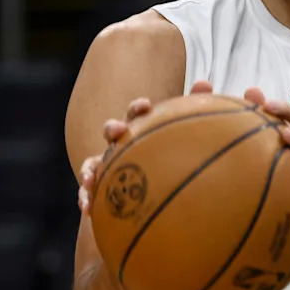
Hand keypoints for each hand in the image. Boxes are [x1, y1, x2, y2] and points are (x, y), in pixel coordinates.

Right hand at [77, 82, 214, 212]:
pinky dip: (84, 198)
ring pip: (93, 163)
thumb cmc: (167, 158)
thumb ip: (195, 109)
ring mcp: (108, 166)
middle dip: (112, 129)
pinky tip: (86, 207)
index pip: (137, 114)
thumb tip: (204, 83)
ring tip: (90, 177)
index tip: (146, 106)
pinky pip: (88, 193)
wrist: (151, 194)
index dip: (139, 108)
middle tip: (118, 131)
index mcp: (139, 130)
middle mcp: (120, 145)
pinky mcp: (100, 189)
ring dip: (89, 168)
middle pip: (112, 132)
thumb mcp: (182, 137)